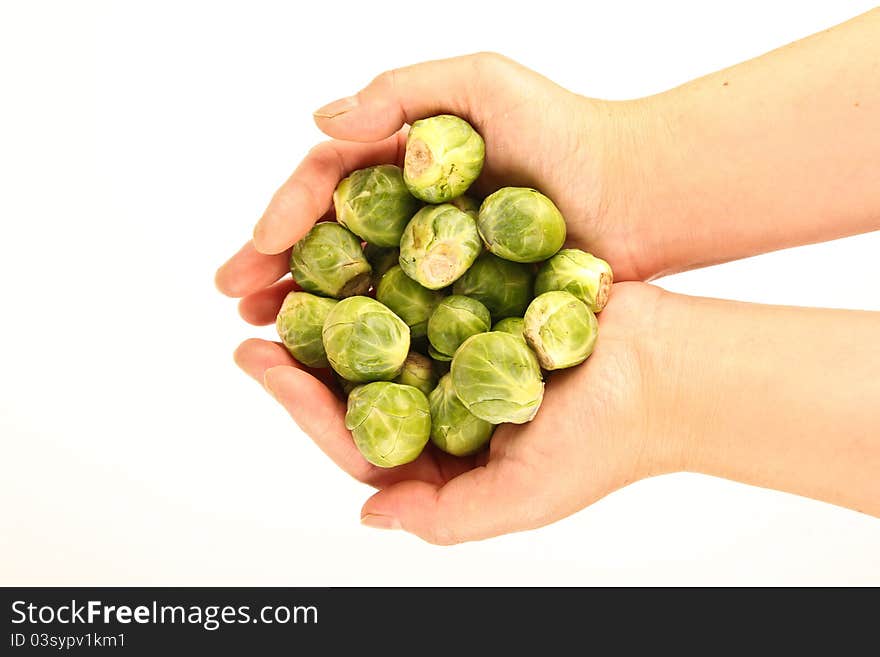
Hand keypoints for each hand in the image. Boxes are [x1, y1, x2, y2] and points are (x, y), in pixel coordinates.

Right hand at [215, 52, 653, 308]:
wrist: (639, 194)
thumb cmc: (565, 130)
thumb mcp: (481, 85)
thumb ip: (401, 90)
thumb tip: (319, 119)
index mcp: (401, 164)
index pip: (326, 187)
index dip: (283, 215)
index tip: (253, 251)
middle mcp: (410, 215)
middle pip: (328, 243)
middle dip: (274, 269)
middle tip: (235, 302)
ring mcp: (435, 263)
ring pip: (357, 288)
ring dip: (307, 311)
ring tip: (263, 336)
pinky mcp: (464, 304)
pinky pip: (406, 324)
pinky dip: (367, 344)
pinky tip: (334, 365)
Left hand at [232, 282, 676, 543]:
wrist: (671, 370)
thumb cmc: (607, 442)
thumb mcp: (525, 495)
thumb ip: (447, 515)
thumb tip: (369, 512)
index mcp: (444, 455)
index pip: (357, 436)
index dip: (302, 404)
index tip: (260, 364)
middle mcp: (443, 403)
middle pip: (358, 381)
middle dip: (302, 353)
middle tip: (252, 317)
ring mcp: (459, 350)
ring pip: (382, 329)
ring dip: (334, 306)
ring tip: (286, 275)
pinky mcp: (481, 304)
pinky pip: (423, 284)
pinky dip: (388, 267)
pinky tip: (353, 245)